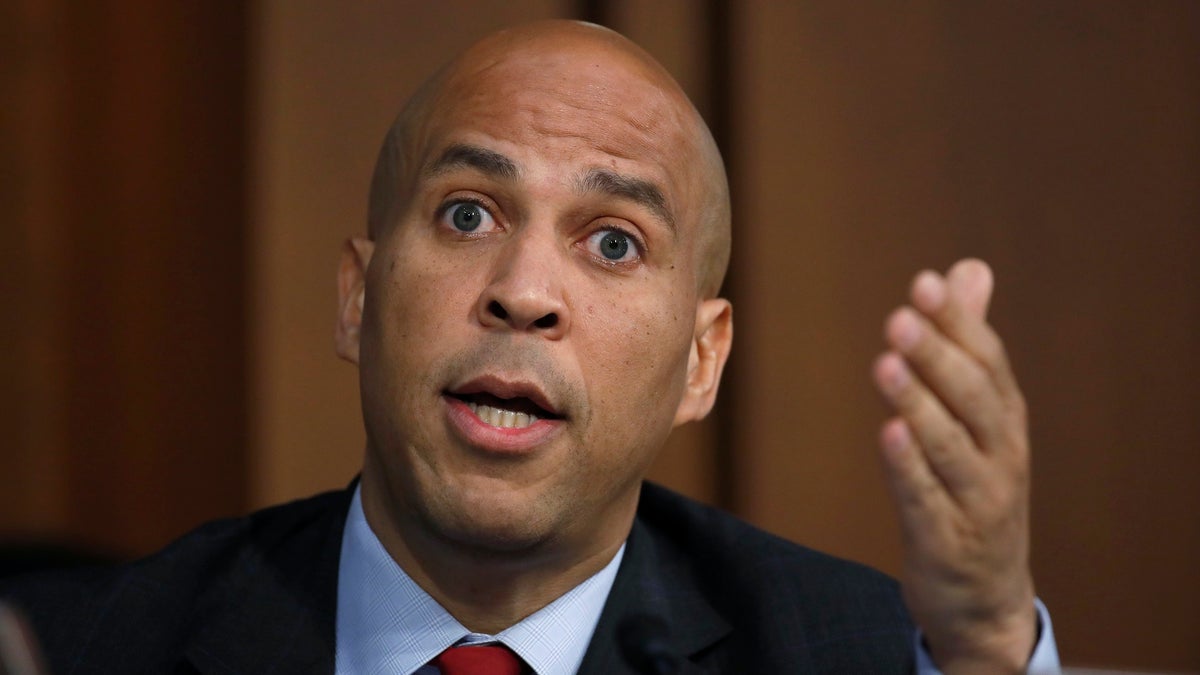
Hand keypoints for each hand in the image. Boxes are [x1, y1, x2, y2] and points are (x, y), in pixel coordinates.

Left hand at [872, 259, 1036, 672]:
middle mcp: (1000, 457)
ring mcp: (977, 502)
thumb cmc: (975, 488)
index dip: (958, 323)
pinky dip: (910, 469)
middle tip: (900, 316)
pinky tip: (889, 435)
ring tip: (887, 364)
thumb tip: (969, 268)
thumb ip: (968, 344)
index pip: (987, 362)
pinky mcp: (945, 542)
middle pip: (973, 399)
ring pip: (951, 448)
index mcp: (1005, 421)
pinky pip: (926, 501)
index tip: (925, 283)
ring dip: (919, 404)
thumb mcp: (979, 418)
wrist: (986, 598)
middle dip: (938, 355)